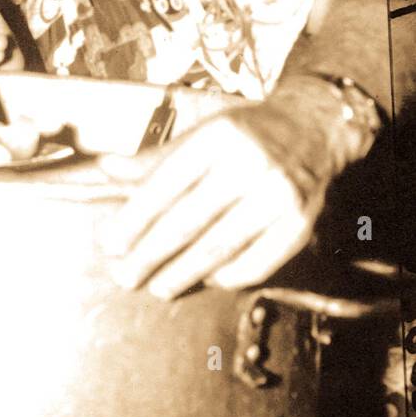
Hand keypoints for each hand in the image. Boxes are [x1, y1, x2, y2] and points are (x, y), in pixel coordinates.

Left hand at [94, 111, 322, 299]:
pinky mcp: (300, 223)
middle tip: (124, 275)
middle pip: (188, 221)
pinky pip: (256, 262)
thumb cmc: (242, 135)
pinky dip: (227, 276)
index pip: (165, 185)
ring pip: (219, 246)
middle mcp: (250, 163)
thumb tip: (106, 168)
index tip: (110, 244)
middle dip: (150, 254)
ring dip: (183, 273)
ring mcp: (278, 195)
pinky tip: (206, 279)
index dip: (134, 219)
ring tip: (158, 286)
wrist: (310, 130)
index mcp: (217, 137)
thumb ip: (154, 159)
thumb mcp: (198, 134)